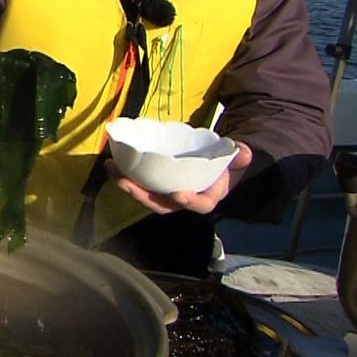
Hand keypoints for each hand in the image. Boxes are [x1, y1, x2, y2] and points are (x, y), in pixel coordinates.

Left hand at [112, 141, 252, 213]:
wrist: (214, 162)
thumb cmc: (224, 163)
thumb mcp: (236, 158)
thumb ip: (240, 155)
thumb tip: (243, 152)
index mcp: (206, 197)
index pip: (199, 205)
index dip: (189, 201)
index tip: (179, 194)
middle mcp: (184, 199)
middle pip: (162, 205)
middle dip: (143, 197)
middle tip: (127, 184)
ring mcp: (167, 193)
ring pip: (146, 196)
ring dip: (128, 186)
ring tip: (113, 170)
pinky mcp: (155, 185)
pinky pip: (139, 184)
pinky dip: (124, 175)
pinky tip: (112, 163)